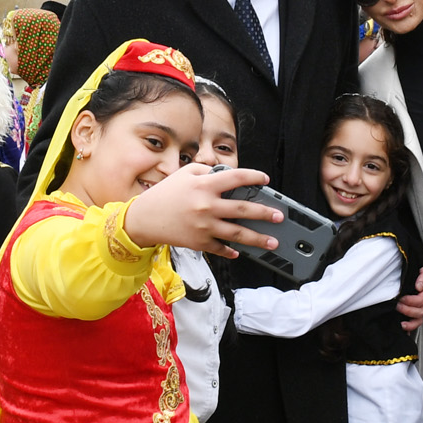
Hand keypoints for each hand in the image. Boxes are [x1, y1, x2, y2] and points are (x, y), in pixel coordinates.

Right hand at [122, 163, 282, 257]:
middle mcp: (207, 206)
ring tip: (272, 241)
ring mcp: (204, 227)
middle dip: (265, 213)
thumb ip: (208, 171)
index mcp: (205, 185)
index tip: (265, 180)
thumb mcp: (184, 173)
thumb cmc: (164, 194)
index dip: (254, 177)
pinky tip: (240, 251)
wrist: (144, 219)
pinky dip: (231, 250)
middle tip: (278, 217)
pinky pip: (221, 248)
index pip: (236, 178)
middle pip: (244, 209)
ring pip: (238, 234)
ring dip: (258, 239)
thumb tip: (228, 176)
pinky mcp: (200, 243)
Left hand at [396, 267, 422, 333]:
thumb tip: (420, 286)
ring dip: (408, 314)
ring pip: (419, 316)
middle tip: (398, 302)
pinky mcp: (413, 313)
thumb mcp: (421, 266)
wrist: (402, 266)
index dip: (414, 299)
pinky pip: (415, 323)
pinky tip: (402, 324)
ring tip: (398, 310)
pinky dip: (409, 326)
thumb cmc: (413, 267)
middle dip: (408, 306)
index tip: (406, 294)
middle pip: (420, 308)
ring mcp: (419, 306)